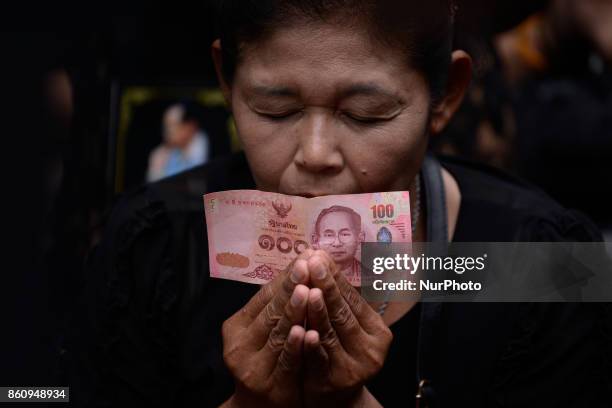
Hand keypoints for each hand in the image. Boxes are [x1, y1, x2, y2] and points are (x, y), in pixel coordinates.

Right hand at [221, 250, 313, 407]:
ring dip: (295, 311)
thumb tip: (299, 264)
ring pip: (279, 334)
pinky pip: (287, 363)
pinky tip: (307, 331)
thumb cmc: (267, 359)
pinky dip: (296, 346)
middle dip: (292, 286)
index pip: (263, 297)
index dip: (285, 276)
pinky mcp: (272, 388)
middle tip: (308, 264)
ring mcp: (254, 369)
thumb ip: (276, 305)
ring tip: (309, 290)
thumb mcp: (263, 331)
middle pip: (271, 312)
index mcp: (236, 328)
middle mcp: (239, 347)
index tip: (303, 257)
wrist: (262, 407)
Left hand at [302, 251, 392, 406]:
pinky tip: (300, 330)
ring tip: (306, 289)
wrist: (333, 397)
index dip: (335, 277)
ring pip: (331, 332)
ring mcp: (353, 367)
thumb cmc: (336, 351)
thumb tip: (321, 255)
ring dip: (317, 310)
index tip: (319, 255)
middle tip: (312, 262)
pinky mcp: (332, 382)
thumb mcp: (345, 327)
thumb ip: (338, 299)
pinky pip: (319, 359)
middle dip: (325, 285)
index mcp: (378, 332)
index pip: (354, 299)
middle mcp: (371, 350)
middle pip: (343, 312)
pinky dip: (310, 343)